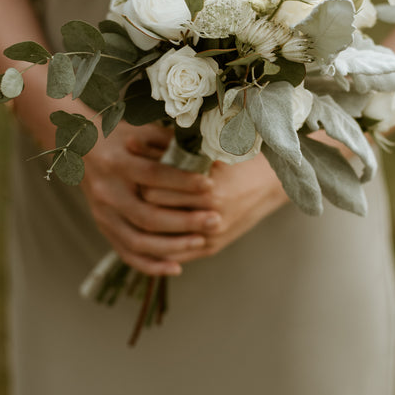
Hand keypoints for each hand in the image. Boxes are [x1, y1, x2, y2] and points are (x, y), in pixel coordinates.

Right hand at [80, 121, 220, 275]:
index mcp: (117, 162)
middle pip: (147, 215)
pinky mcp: (103, 227)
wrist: (81, 148)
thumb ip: (171, 143)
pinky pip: (126, 253)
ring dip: (171, 246)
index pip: (153, 175)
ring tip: (201, 241)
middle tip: (215, 220)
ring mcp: (103, 213)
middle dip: (184, 221)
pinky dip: (151, 264)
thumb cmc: (121, 136)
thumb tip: (207, 154)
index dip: (182, 182)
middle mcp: (107, 191)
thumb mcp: (143, 132)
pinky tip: (176, 267)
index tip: (210, 185)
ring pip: (137, 240)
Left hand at [140, 152, 288, 263]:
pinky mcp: (212, 248)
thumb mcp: (211, 150)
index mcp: (209, 188)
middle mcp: (210, 215)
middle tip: (123, 186)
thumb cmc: (240, 160)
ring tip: (129, 207)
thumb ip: (176, 149)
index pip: (156, 189)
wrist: (271, 183)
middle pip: (156, 212)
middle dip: (137, 200)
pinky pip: (175, 255)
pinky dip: (158, 247)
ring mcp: (211, 236)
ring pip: (162, 239)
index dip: (138, 177)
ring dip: (144, 224)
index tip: (127, 165)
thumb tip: (133, 139)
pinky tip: (143, 233)